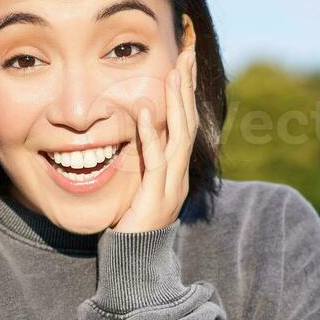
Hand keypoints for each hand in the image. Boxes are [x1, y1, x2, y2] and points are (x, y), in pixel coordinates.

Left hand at [111, 45, 198, 233]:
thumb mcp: (138, 187)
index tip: (184, 64)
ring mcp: (172, 186)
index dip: (186, 94)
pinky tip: (147, 112)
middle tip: (186, 55)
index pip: (185, 124)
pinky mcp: (156, 197)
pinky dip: (151, 134)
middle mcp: (180, 175)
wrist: (135, 264)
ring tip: (172, 74)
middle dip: (187, 88)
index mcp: (177, 171)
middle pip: (188, 123)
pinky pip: (157, 160)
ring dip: (176, 103)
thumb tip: (135, 133)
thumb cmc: (131, 226)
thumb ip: (141, 162)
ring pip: (179, 137)